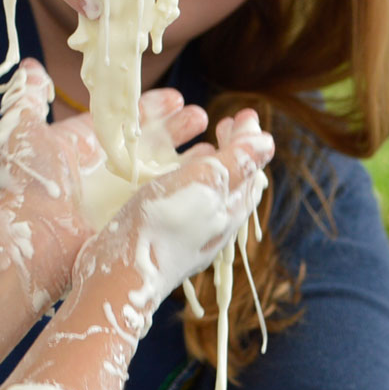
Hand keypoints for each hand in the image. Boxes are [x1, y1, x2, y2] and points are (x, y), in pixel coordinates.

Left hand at [0, 60, 210, 305]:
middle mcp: (106, 168)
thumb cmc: (26, 184)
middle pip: (151, 141)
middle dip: (178, 127)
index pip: (126, 118)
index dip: (152, 107)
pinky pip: (165, 194)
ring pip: (163, 168)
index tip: (178, 97)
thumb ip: (28, 98)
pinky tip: (208, 170)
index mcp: (86, 144)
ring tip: (213, 141)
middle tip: (201, 116)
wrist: (32, 237)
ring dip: (188, 154)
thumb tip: (30, 67)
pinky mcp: (131, 214)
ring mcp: (120, 193)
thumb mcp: (23, 131)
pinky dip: (187, 181)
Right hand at [72, 110, 271, 318]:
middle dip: (232, 149)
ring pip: (207, 193)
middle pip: (232, 182)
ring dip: (208, 162)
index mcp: (230, 212)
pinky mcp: (161, 237)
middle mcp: (213, 224)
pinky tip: (168, 173)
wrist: (120, 274)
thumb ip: (237, 161)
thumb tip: (268, 141)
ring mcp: (188, 234)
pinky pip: (182, 202)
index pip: (252, 172)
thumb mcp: (206, 184)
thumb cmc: (165, 225)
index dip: (250, 141)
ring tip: (202, 141)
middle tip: (225, 123)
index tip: (242, 115)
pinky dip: (183, 178)